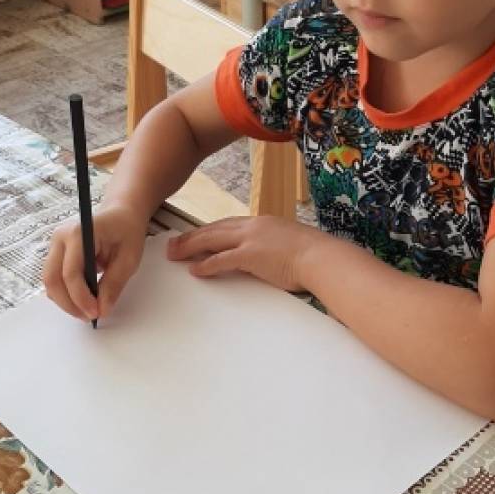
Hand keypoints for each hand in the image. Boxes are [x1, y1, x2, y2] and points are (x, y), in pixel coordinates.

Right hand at [43, 202, 146, 320]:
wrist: (120, 213)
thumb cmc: (126, 230)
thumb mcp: (129, 258)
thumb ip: (114, 284)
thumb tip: (102, 309)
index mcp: (79, 232)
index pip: (71, 272)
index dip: (81, 297)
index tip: (96, 313)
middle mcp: (60, 237)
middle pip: (53, 279)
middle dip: (69, 303)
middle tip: (89, 317)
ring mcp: (55, 244)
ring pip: (50, 281)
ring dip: (65, 301)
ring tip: (87, 311)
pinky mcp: (56, 253)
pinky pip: (54, 279)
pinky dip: (65, 293)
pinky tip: (82, 300)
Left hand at [166, 216, 324, 292]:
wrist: (322, 257)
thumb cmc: (313, 256)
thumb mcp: (289, 245)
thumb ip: (273, 248)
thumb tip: (268, 258)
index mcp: (262, 223)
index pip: (227, 225)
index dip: (208, 231)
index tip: (195, 236)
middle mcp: (253, 227)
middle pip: (213, 229)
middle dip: (191, 236)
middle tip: (173, 244)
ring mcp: (251, 239)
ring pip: (212, 240)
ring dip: (190, 247)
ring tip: (174, 254)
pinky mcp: (251, 255)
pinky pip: (222, 259)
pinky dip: (206, 265)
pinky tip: (194, 270)